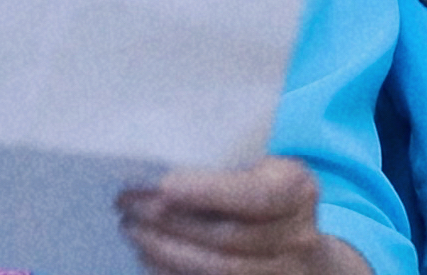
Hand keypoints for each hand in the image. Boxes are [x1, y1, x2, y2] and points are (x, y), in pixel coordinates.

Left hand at [116, 157, 369, 274]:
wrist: (298, 239)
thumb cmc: (266, 189)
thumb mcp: (262, 166)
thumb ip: (225, 162)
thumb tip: (155, 162)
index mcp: (297, 190)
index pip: (256, 196)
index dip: (208, 193)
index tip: (162, 185)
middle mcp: (297, 237)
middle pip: (228, 238)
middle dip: (170, 222)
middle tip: (128, 203)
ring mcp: (280, 272)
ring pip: (218, 271)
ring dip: (164, 251)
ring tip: (132, 229)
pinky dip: (172, 273)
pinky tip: (148, 255)